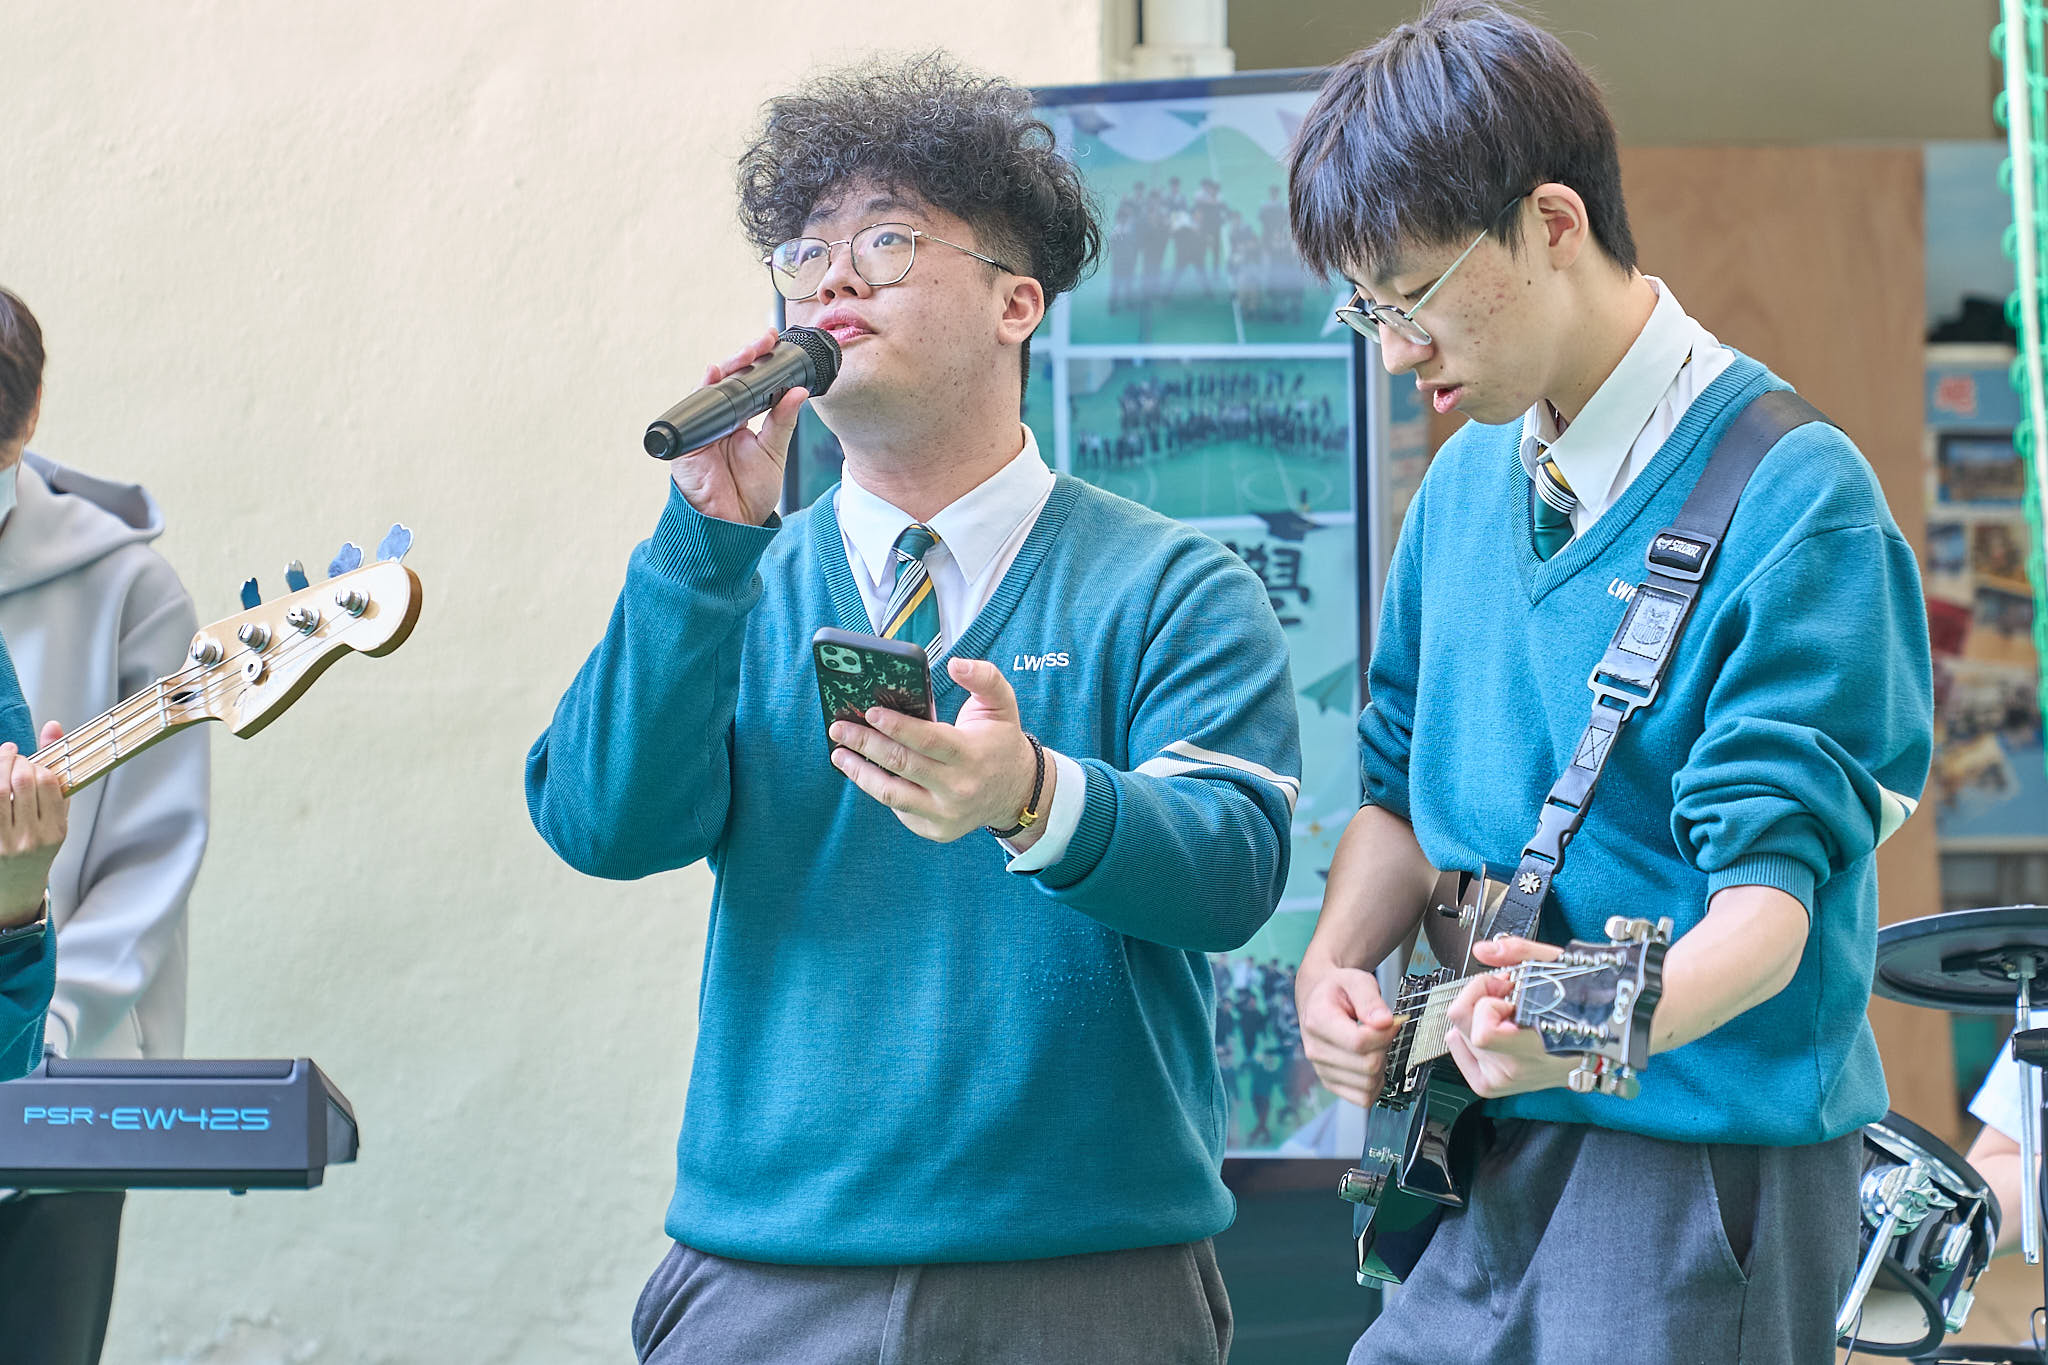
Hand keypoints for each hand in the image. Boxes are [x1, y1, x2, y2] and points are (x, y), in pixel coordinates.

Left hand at [0, 722, 66, 927]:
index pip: (47, 782)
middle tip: (12, 756)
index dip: (37, 763)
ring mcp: (5, 841)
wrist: (13, 887)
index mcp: (55, 831)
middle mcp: (30, 837)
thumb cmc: (37, 849)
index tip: (32, 761)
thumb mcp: (56, 817)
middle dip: (15, 760)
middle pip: (22, 781)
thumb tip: (54, 726)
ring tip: (1, 758)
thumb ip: (57, 774)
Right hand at [666, 329, 807, 526]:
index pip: (748, 384)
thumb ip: (782, 421)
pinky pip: (693, 410)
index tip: (774, 343)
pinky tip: (714, 375)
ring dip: (728, 367)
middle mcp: (720, 419)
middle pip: (729, 379)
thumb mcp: (773, 452)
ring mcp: (702, 427)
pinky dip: (703, 390)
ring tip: (748, 353)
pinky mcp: (688, 439)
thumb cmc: (750, 494)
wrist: (733, 524)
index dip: (758, 363)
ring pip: (712, 388)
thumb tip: (798, 391)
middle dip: (745, 357)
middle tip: (764, 340)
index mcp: (739, 420)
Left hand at [827, 659, 1042, 843]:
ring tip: (840, 755)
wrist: (1018, 792)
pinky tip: (867, 772)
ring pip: (891, 794)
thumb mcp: (1003, 704)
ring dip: (860, 773)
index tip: (869, 712)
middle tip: (840, 728)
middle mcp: (958, 788)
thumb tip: (955, 664)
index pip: (927, 740)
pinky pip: (901, 809)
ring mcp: (946, 814)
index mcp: (971, 754)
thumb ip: (984, 677)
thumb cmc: (1002, 741)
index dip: (896, 726)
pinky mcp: (937, 830)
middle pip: (902, 764)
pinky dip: (881, 789)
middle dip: (865, 744)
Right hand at [1296, 965, 1398, 1108]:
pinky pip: (1363, 1098)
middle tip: (1383, 1031)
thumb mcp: (1356, 981)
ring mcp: (1322, 1070)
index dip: (1385, 1034)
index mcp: (1317, 1020)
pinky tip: (1372, 1062)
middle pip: (1367, 1066)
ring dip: (1381, 1065)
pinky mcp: (1331, 1083)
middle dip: (1385, 1047)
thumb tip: (1385, 1022)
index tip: (1391, 1021)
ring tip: (1374, 1045)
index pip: (1359, 1042)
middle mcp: (1315, 1049)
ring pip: (1368, 1084)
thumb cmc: (1338, 991)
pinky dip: (1375, 1084)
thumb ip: (1371, 999)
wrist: (1320, 1000)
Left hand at [1443, 936, 1575, 1098]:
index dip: (1487, 999)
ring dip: (1476, 1017)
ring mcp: (1501, 1080)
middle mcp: (1514, 1068)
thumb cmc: (1584, 1013)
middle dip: (1479, 998)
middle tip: (1505, 996)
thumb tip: (1485, 950)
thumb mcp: (1558, 970)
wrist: (1597, 1049)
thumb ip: (1520, 953)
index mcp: (1533, 1047)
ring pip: (1457, 1033)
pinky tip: (1489, 1028)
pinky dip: (1465, 1034)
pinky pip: (1456, 1050)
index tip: (1505, 989)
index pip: (1483, 1032)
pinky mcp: (1491, 1085)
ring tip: (1506, 1015)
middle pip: (1462, 1023)